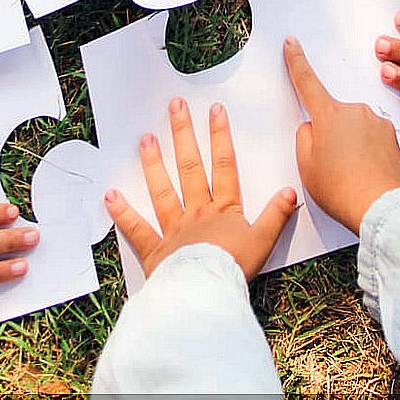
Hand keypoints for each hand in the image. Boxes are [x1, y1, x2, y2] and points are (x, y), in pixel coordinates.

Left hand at [104, 97, 297, 280]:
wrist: (208, 293)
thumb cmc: (235, 270)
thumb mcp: (264, 242)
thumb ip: (276, 215)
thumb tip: (289, 190)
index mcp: (224, 210)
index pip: (224, 166)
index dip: (220, 136)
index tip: (214, 111)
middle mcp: (197, 213)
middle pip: (190, 168)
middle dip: (184, 135)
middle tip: (175, 106)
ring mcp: (174, 229)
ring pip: (163, 190)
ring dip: (153, 164)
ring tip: (145, 139)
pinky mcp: (156, 251)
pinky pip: (136, 229)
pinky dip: (122, 213)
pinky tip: (109, 195)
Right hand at [284, 37, 399, 233]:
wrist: (383, 209)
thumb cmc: (342, 189)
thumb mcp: (306, 164)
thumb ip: (305, 137)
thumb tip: (314, 128)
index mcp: (329, 114)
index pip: (306, 81)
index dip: (296, 61)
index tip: (292, 43)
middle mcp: (355, 111)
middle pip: (332, 114)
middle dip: (328, 133)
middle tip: (328, 164)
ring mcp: (377, 123)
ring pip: (353, 128)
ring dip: (349, 145)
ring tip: (350, 175)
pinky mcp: (394, 138)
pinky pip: (372, 141)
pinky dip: (367, 154)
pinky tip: (366, 174)